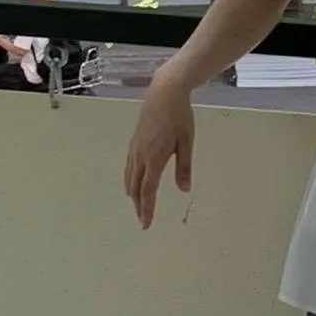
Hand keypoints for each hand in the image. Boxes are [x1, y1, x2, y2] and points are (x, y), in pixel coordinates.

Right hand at [124, 69, 194, 228]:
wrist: (165, 91)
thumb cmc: (179, 116)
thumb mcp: (187, 143)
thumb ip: (184, 167)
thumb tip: (184, 189)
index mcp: (154, 158)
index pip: (148, 191)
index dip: (146, 209)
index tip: (146, 224)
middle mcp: (141, 155)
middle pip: (136, 187)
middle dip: (139, 205)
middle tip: (143, 221)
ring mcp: (135, 147)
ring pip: (130, 177)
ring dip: (133, 194)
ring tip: (137, 206)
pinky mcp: (134, 140)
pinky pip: (129, 166)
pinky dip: (130, 179)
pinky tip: (133, 182)